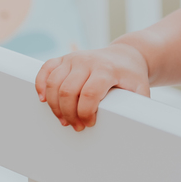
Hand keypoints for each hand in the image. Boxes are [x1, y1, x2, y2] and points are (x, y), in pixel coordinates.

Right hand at [34, 43, 150, 130]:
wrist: (127, 55)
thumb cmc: (132, 76)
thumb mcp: (140, 89)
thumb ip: (137, 106)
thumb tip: (134, 126)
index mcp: (107, 69)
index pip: (90, 94)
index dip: (86, 113)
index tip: (89, 124)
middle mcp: (88, 61)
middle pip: (68, 91)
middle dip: (69, 113)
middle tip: (76, 126)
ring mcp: (74, 58)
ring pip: (53, 83)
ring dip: (55, 105)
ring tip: (64, 119)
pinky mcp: (65, 58)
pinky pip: (46, 68)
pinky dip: (40, 84)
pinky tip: (43, 99)